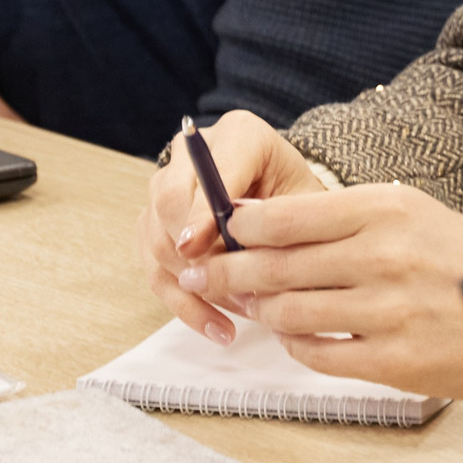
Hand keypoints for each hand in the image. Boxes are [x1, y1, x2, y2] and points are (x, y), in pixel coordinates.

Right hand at [140, 110, 329, 339]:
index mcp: (237, 134)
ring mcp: (165, 188)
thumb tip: (253, 263)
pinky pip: (157, 269)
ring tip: (243, 313)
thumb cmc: (301, 197)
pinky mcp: (154, 225)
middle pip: (169, 203)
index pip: (209, 173)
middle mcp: (190, 154)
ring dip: (197, 284)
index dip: (200, 212)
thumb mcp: (309, 202)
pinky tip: (220, 327)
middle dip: (198, 254)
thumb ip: (284, 221)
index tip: (195, 247)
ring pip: (158, 240)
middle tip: (236, 290)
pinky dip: (187, 304)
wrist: (287, 196)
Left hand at [187, 182, 462, 401]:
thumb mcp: (406, 211)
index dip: (238, 226)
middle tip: (203, 274)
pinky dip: (296, 345)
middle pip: (275, 267)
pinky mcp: (392, 359)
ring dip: (263, 311)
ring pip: (289, 313)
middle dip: (228, 271)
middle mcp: (382, 255)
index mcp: (383, 209)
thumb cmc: (458, 254)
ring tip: (258, 306)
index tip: (217, 229)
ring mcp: (387, 310)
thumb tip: (262, 222)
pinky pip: (317, 354)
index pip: (284, 217)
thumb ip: (339, 216)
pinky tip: (296, 336)